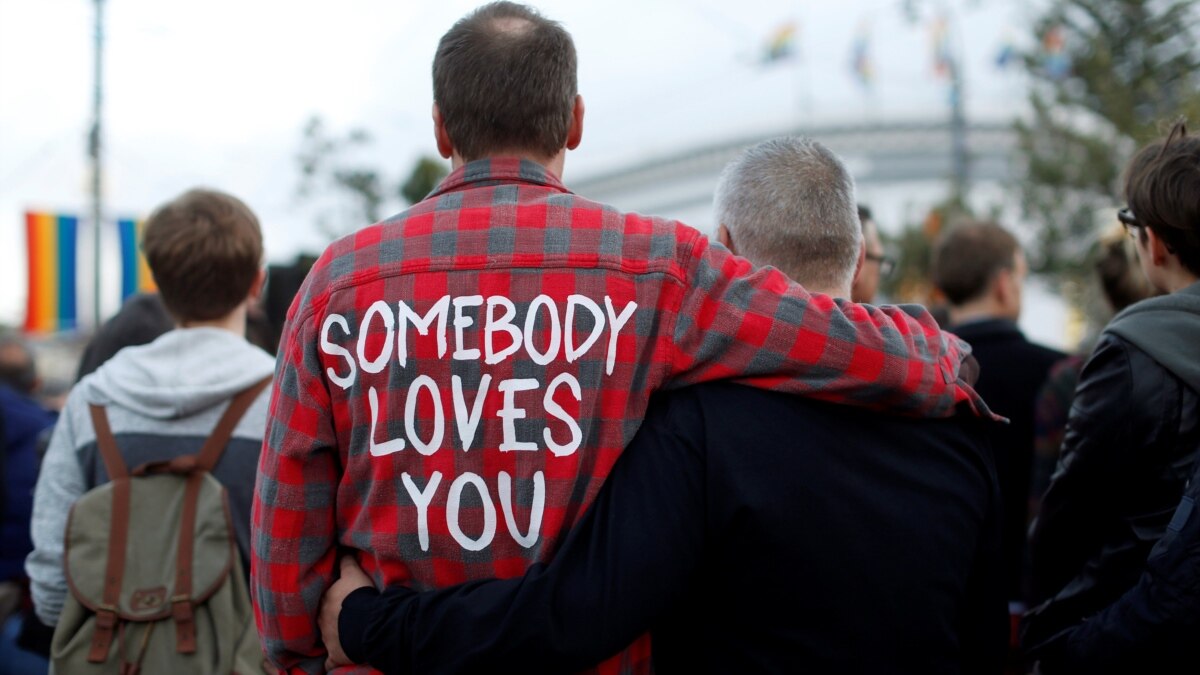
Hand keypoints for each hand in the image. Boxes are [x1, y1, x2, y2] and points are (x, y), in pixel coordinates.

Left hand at [321, 554, 373, 671]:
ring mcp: (327, 640)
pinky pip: (330, 661)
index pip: (323, 599)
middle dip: (329, 617)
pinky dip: (332, 660)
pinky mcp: (336, 655)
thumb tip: (341, 550)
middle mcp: (322, 621)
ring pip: (326, 638)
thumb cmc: (359, 595)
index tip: (335, 598)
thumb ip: (346, 561)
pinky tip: (335, 658)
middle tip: (339, 616)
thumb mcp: (353, 573)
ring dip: (332, 636)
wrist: (367, 622)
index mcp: (325, 601)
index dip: (330, 598)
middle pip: (322, 618)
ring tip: (341, 634)